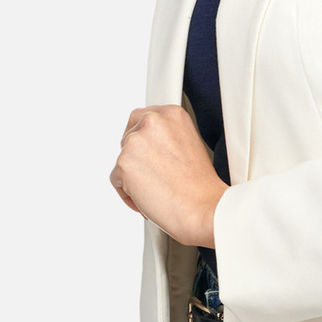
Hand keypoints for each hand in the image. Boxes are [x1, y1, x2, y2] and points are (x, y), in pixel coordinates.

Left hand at [110, 104, 226, 245]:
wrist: (205, 207)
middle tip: (150, 175)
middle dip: (135, 156)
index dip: (143, 139)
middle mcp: (153, 121)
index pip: (142, 117)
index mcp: (172, 114)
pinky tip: (148, 200)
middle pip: (128, 136)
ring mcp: (136, 141)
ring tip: (156, 191)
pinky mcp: (124, 163)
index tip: (147, 153)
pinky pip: (116, 180)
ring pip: (122, 159)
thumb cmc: (201, 185)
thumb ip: (166, 138)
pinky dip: (128, 194)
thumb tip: (149, 146)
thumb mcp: (189, 145)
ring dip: (133, 177)